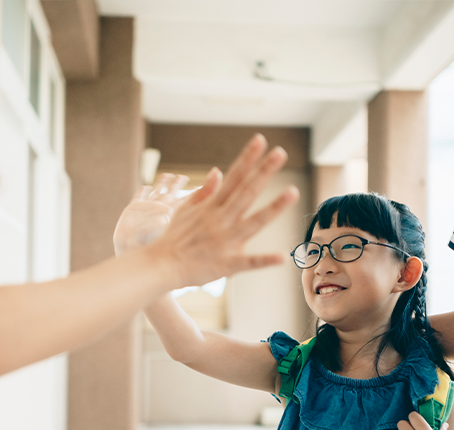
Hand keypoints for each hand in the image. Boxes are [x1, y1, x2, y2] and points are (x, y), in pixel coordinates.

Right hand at [114, 173, 189, 255]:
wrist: (129, 249)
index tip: (200, 187)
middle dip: (178, 184)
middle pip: (172, 192)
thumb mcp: (161, 231)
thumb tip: (166, 218)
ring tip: (169, 175)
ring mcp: (147, 208)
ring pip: (157, 191)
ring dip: (162, 183)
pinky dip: (143, 191)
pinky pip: (140, 196)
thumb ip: (165, 222)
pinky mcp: (133, 209)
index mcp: (170, 212)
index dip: (192, 193)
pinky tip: (146, 187)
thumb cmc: (147, 244)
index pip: (185, 200)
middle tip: (184, 177)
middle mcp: (160, 208)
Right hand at [145, 134, 299, 288]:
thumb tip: (217, 171)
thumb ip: (204, 191)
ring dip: (273, 207)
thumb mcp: (185, 209)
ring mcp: (225, 241)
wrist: (161, 266)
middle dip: (263, 172)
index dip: (247, 158)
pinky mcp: (227, 264)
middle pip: (246, 192)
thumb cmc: (174, 238)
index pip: (233, 178)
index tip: (261, 140)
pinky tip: (282, 257)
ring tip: (292, 192)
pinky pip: (249, 262)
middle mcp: (221, 220)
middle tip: (280, 153)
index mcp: (212, 207)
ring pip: (253, 222)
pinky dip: (265, 260)